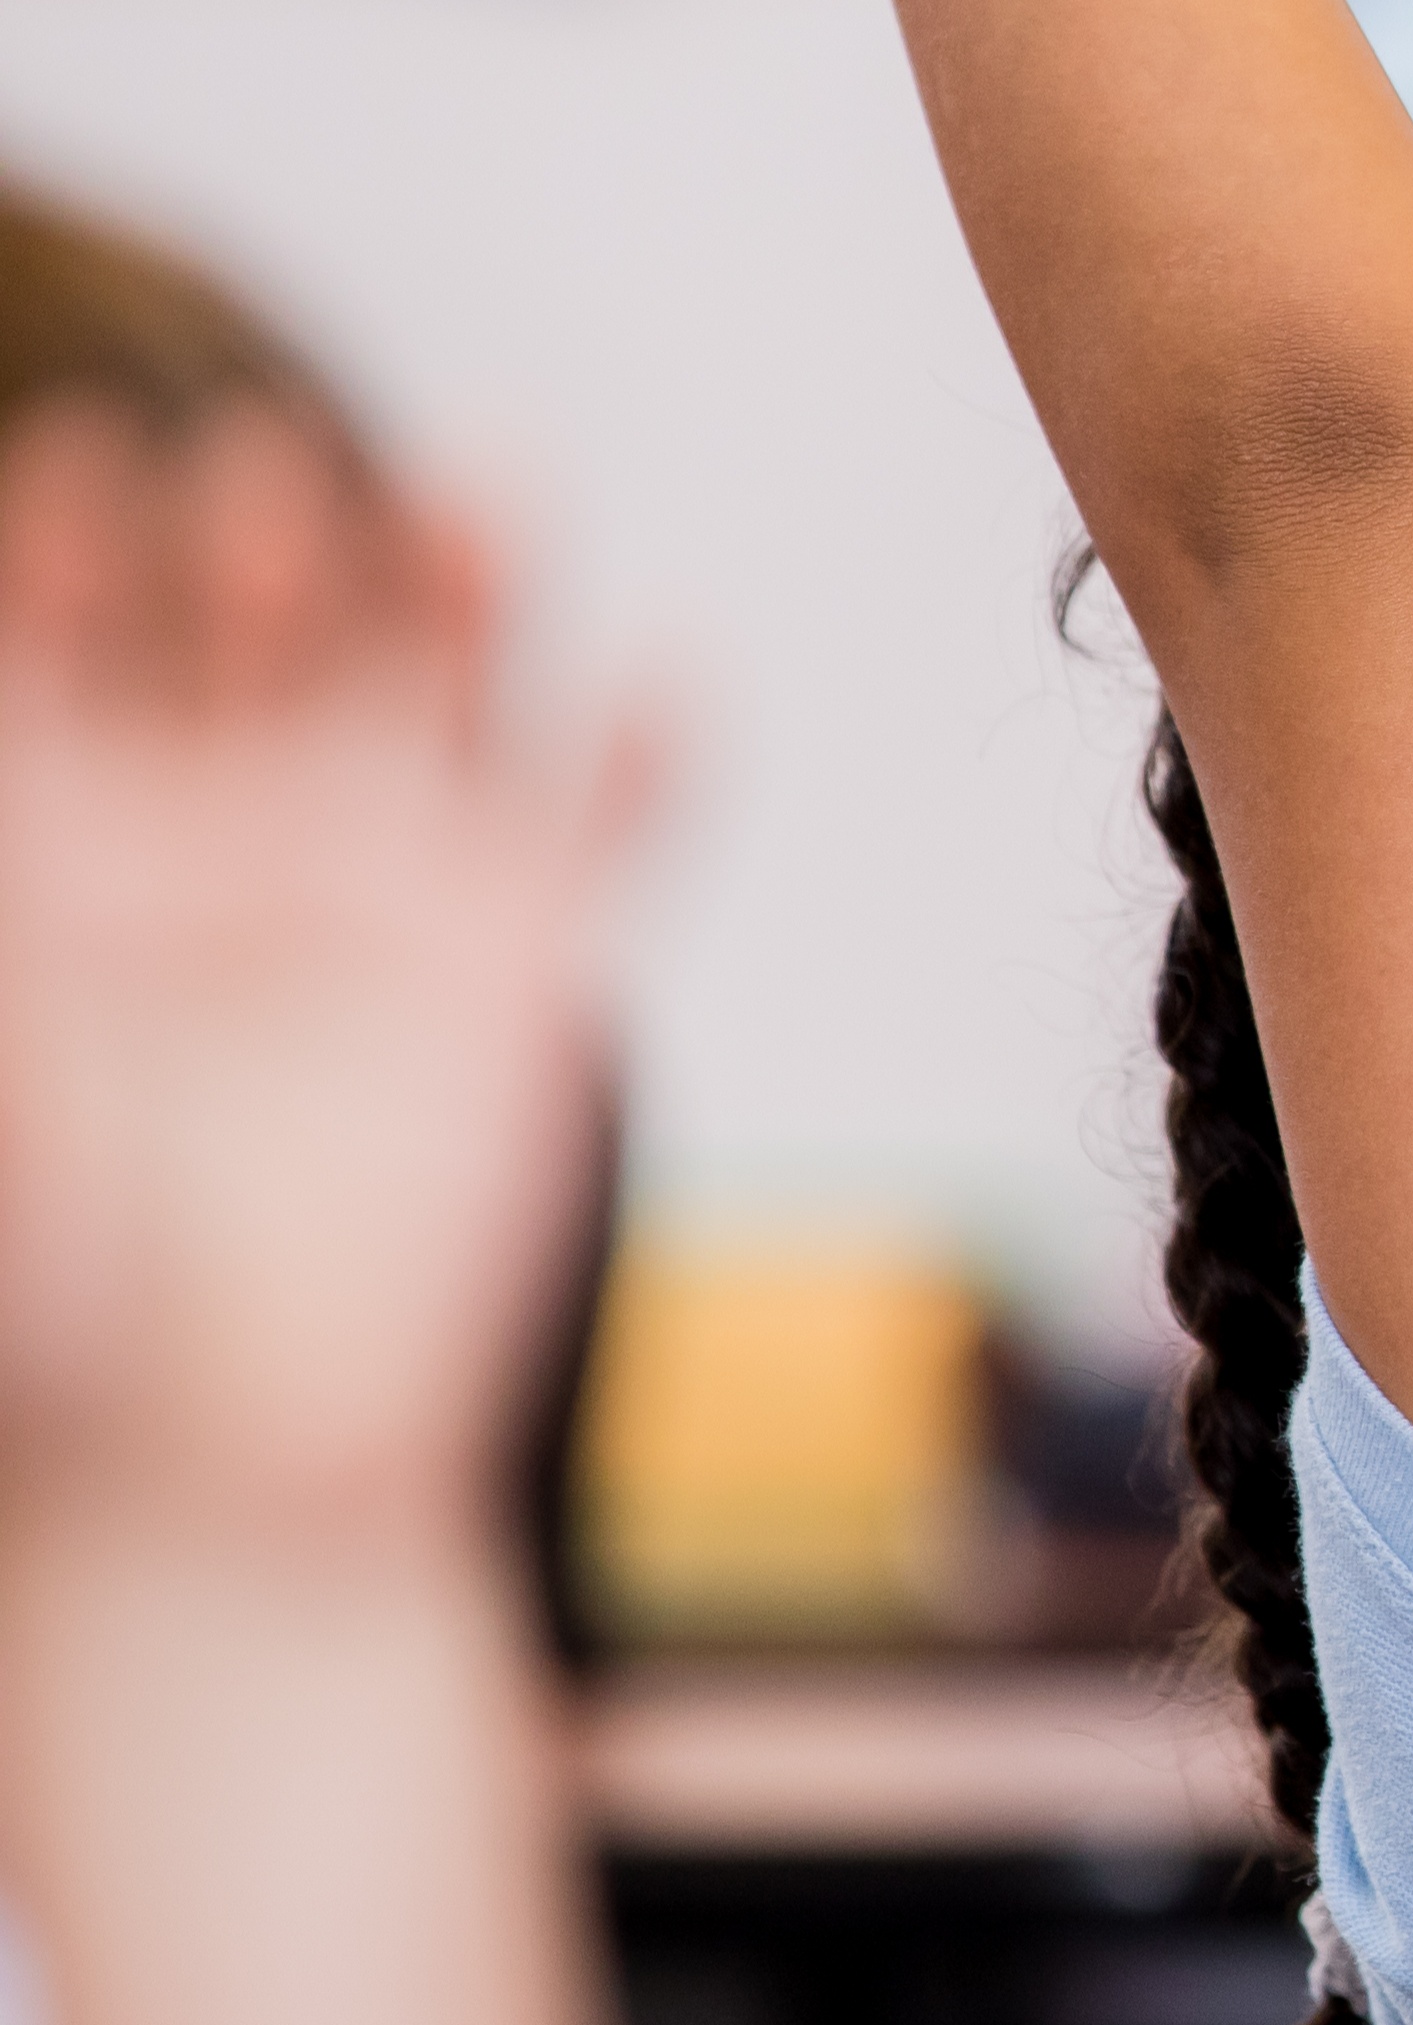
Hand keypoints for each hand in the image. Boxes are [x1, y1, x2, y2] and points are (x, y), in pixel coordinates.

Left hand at [0, 402, 647, 1518]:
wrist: (226, 1476)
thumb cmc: (46, 1309)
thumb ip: (1, 905)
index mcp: (59, 853)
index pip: (60, 644)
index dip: (64, 550)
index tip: (76, 471)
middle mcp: (223, 844)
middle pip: (258, 628)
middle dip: (266, 540)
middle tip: (265, 475)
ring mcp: (384, 894)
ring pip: (444, 682)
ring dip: (466, 576)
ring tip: (488, 473)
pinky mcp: (524, 970)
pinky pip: (608, 825)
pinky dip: (645, 746)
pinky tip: (659, 669)